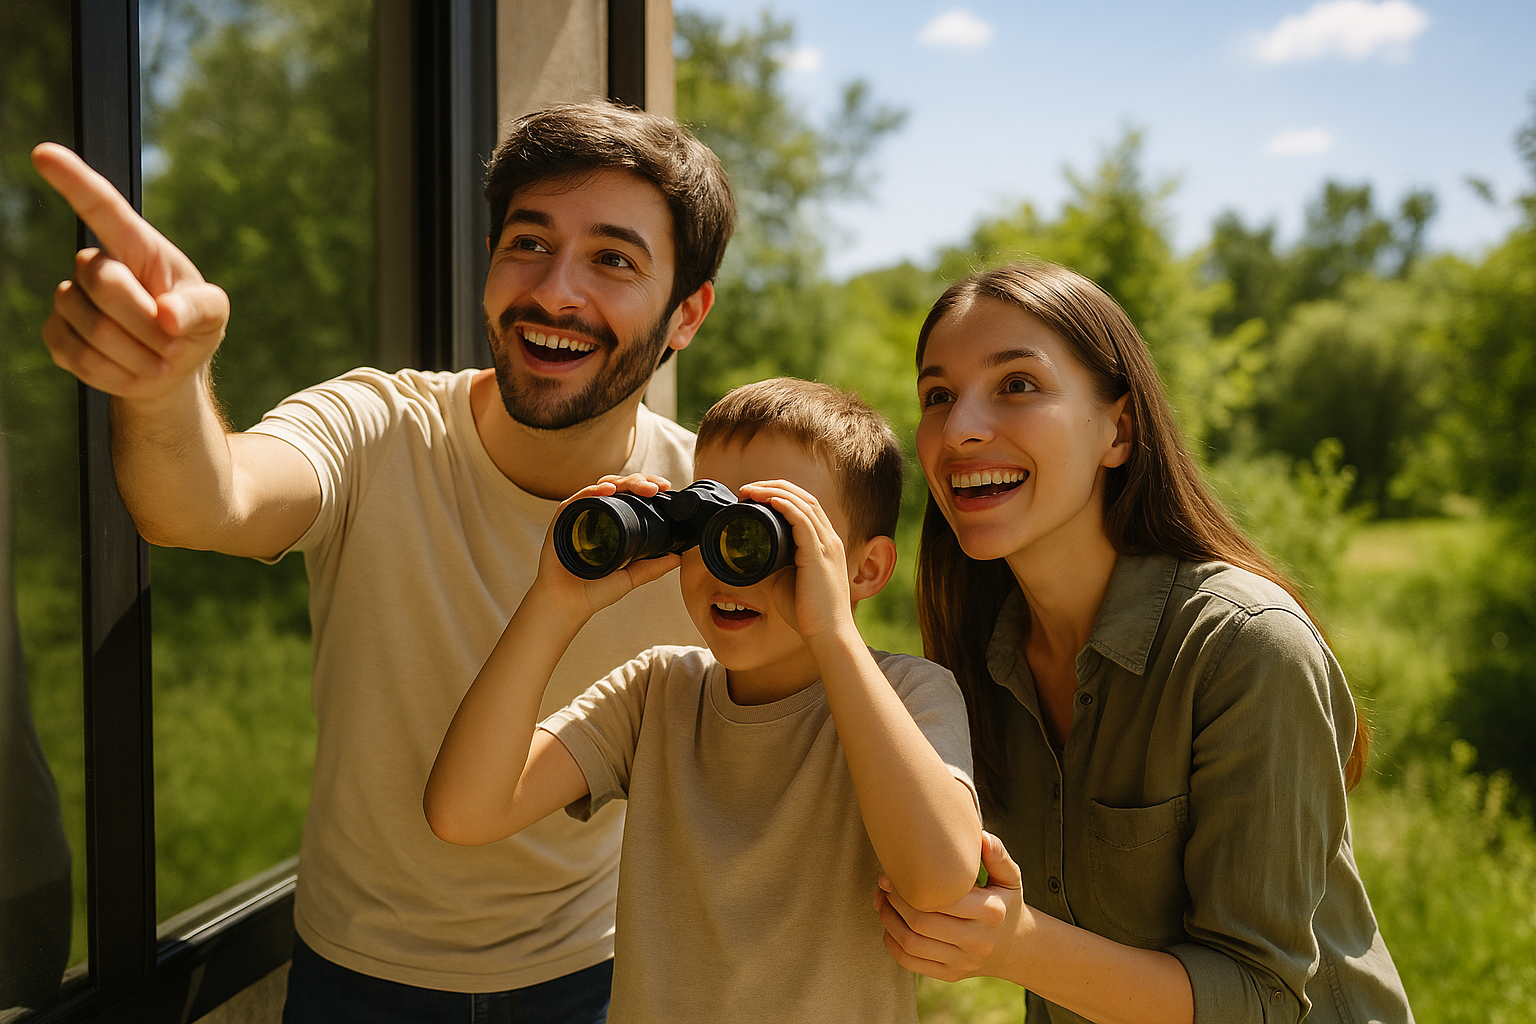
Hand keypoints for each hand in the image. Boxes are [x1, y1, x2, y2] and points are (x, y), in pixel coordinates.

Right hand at [32, 142, 228, 403]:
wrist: (168, 368)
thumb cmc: (191, 325)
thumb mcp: (212, 314)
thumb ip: (201, 308)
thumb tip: (168, 314)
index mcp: (137, 247)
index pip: (103, 208)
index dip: (74, 181)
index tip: (44, 153)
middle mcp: (97, 265)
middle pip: (104, 282)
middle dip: (145, 322)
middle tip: (172, 343)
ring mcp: (71, 299)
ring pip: (92, 327)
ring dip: (137, 354)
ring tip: (159, 359)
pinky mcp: (57, 335)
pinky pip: (77, 357)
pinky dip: (116, 374)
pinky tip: (134, 371)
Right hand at [532, 474, 681, 619]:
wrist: (568, 604)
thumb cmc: (595, 590)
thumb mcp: (631, 577)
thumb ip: (653, 567)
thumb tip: (680, 557)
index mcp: (612, 522)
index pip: (631, 496)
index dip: (647, 487)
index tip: (665, 488)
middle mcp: (597, 514)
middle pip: (619, 486)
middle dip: (640, 481)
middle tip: (657, 487)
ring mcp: (580, 515)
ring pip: (601, 486)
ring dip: (622, 482)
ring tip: (641, 487)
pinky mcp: (563, 520)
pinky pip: (578, 499)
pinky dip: (593, 491)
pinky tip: (607, 489)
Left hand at [736, 479, 852, 641]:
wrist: (828, 634)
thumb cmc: (808, 612)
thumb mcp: (785, 580)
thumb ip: (772, 565)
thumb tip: (749, 556)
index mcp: (824, 543)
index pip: (806, 505)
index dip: (780, 494)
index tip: (754, 496)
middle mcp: (830, 539)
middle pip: (804, 496)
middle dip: (774, 486)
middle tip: (747, 488)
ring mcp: (827, 544)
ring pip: (803, 502)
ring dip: (774, 491)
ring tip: (750, 490)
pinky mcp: (819, 554)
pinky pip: (803, 520)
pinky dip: (785, 505)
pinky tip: (769, 500)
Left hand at [876, 830, 1026, 982]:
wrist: (1013, 947)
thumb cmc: (1004, 903)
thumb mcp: (1010, 878)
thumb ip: (998, 855)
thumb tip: (982, 836)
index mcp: (991, 911)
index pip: (941, 898)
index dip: (910, 885)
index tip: (894, 871)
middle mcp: (978, 940)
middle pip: (921, 922)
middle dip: (895, 901)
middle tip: (884, 884)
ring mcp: (963, 962)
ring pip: (912, 944)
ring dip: (888, 921)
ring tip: (882, 901)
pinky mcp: (950, 975)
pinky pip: (911, 963)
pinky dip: (892, 944)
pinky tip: (889, 925)